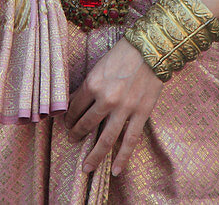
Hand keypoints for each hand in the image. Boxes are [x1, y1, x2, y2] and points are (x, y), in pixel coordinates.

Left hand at [65, 37, 162, 177]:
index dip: (69, 117)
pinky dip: (122, 157)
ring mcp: (124, 108)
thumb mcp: (100, 65)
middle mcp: (106, 99)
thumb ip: (90, 84)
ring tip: (86, 167)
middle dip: (76, 134)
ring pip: (105, 139)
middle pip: (86, 124)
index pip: (74, 107)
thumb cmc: (124, 52)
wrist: (151, 48)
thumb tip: (77, 101)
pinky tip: (115, 170)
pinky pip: (130, 140)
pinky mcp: (140, 114)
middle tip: (72, 140)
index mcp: (93, 83)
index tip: (66, 123)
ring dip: (94, 155)